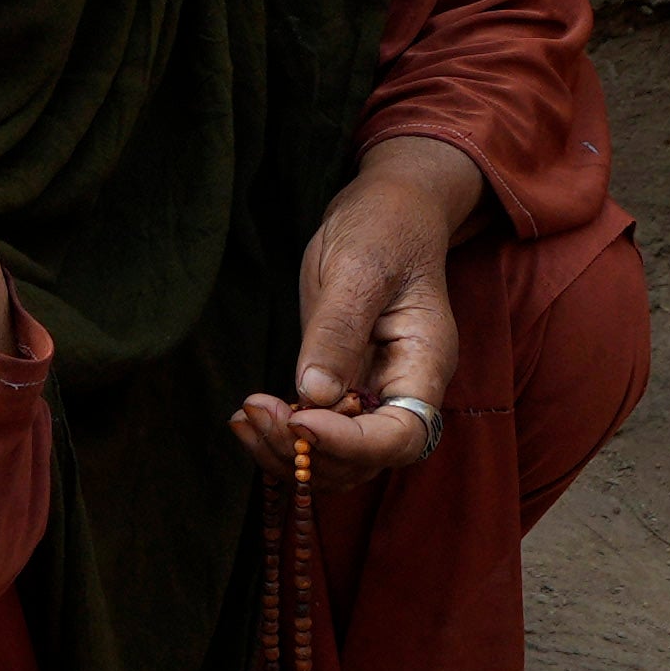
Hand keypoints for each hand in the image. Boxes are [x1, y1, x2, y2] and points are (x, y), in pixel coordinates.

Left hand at [235, 134, 486, 468]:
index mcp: (425, 364)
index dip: (350, 443)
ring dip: (287, 453)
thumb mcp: (360, 267)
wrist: (385, 210)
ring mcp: (370, 394)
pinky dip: (279, 437)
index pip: (400, 435)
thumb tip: (315, 393)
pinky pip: (314, 434)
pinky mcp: (338, 388)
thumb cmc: (384, 228)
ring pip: (336, 459)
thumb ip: (339, 330)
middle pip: (364, 460)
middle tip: (257, 413)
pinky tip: (245, 416)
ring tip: (244, 417)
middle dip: (309, 452)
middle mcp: (402, 391)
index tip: (300, 421)